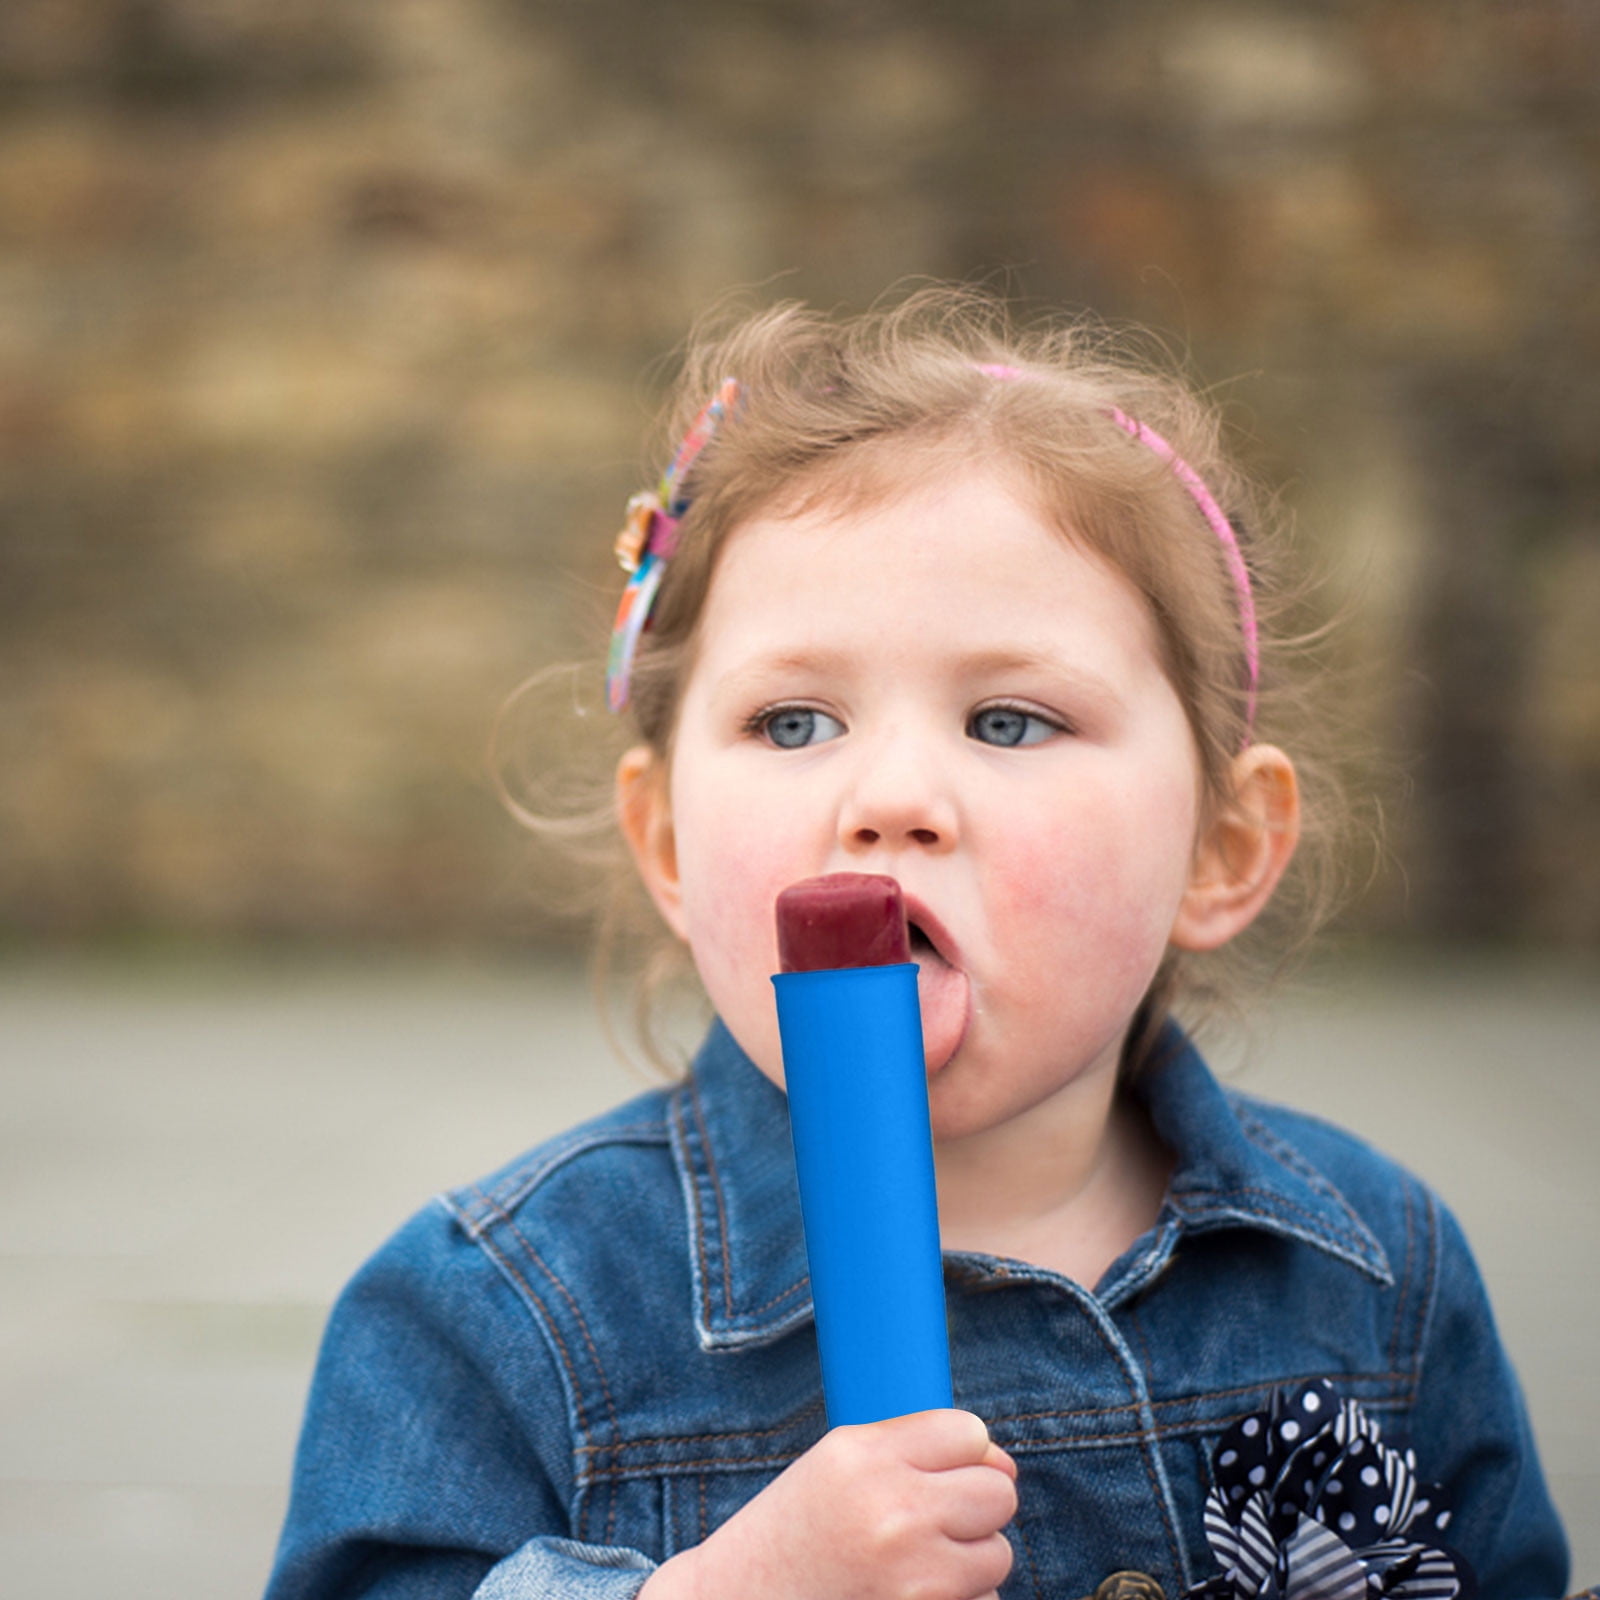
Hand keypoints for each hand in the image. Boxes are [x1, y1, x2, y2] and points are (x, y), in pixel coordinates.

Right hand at [640, 1409, 1016, 1599]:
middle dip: (977, 1506)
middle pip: (997, 1492)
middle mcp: (895, 1512)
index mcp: (866, 1456)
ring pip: (998, 1554)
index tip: (942, 1470)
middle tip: (933, 1520)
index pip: (969, 1433)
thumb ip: (914, 1448)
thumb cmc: (795, 1532)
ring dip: (970, 1560)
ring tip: (914, 1563)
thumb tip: (1005, 1465)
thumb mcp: (837, 1465)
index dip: (965, 1452)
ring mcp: (914, 1576)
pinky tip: (912, 1596)